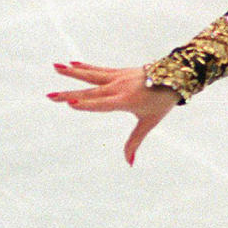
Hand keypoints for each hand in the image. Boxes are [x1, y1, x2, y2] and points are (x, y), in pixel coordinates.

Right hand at [47, 62, 179, 165]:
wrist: (175, 77)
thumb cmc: (161, 102)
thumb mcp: (149, 123)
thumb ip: (135, 141)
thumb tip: (129, 163)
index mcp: (126, 101)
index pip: (102, 104)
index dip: (87, 105)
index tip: (71, 103)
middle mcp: (118, 88)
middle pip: (90, 92)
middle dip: (69, 94)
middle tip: (51, 96)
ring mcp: (118, 78)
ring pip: (91, 76)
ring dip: (72, 73)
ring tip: (55, 67)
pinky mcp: (118, 72)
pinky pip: (98, 70)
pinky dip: (84, 67)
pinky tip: (72, 64)